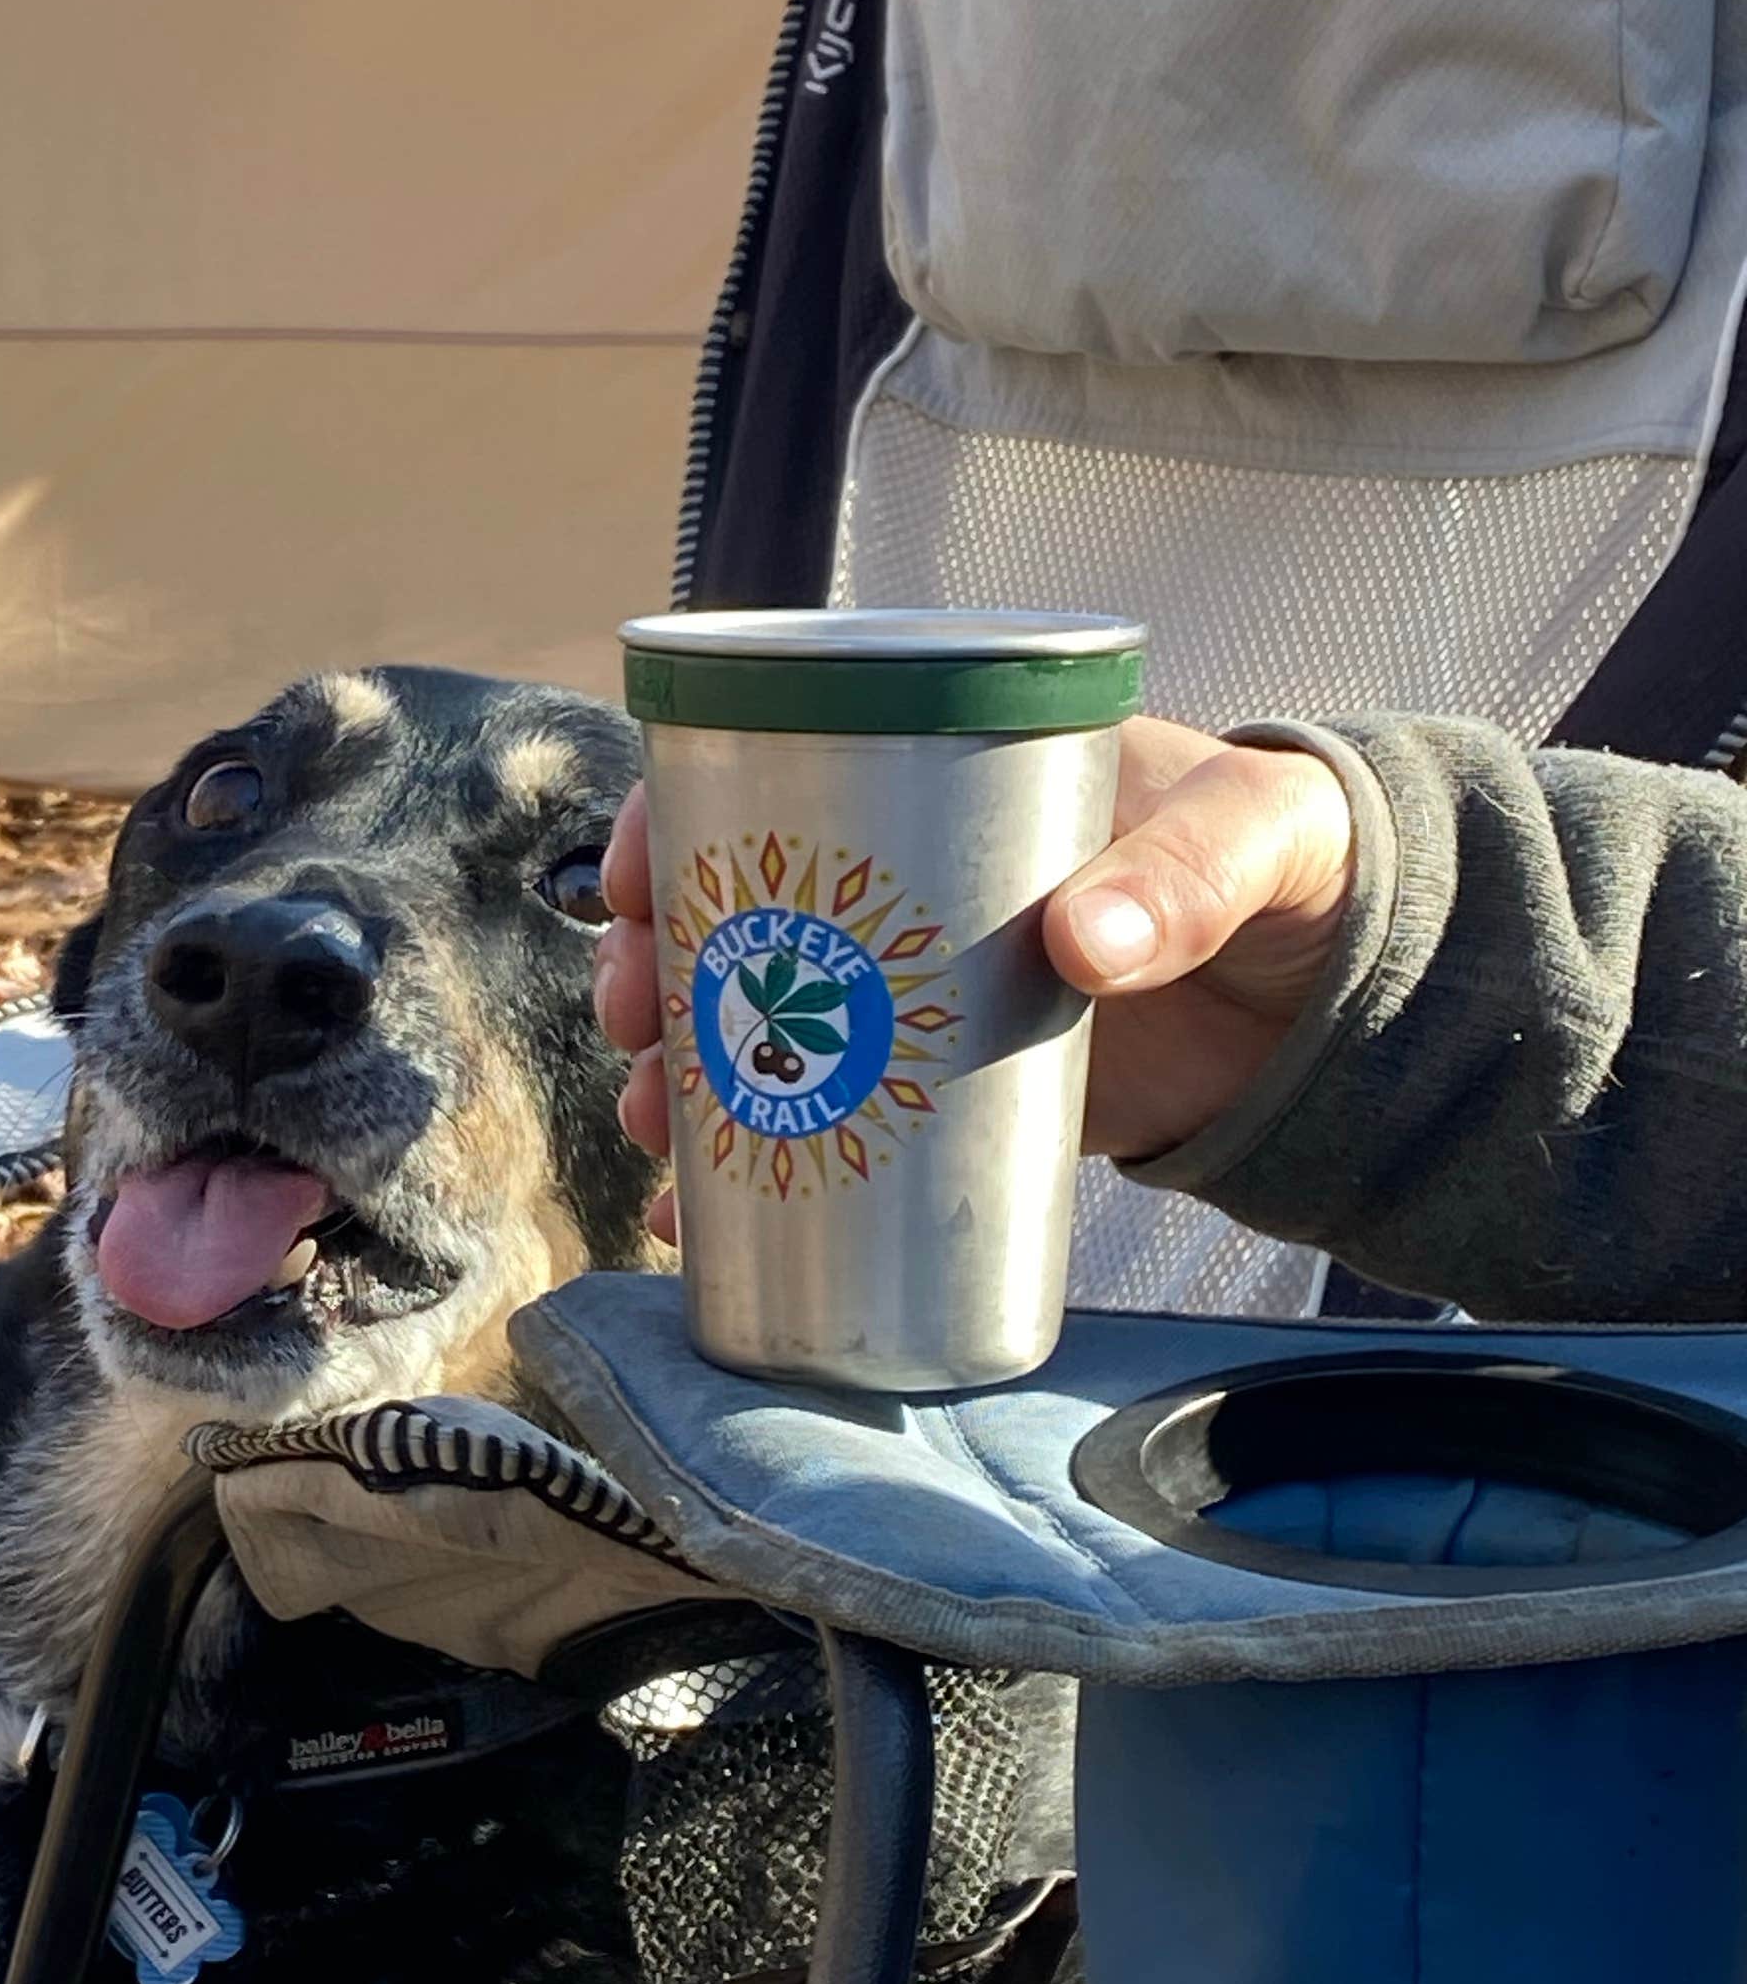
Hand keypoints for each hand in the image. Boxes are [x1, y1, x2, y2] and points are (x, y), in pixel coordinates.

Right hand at [596, 717, 1357, 1221]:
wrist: (1351, 997)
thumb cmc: (1298, 863)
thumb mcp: (1258, 836)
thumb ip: (1187, 878)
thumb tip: (1088, 946)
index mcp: (957, 776)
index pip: (777, 767)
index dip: (676, 819)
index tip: (632, 882)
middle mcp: (908, 879)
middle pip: (731, 905)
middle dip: (648, 962)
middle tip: (631, 1019)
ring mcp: (918, 989)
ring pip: (755, 1017)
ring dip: (679, 1068)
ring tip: (654, 1127)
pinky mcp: (951, 1087)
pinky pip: (827, 1121)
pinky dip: (753, 1168)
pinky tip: (697, 1216)